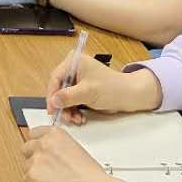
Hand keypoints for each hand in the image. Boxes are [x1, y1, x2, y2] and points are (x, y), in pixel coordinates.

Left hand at [22, 127, 135, 181]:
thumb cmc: (91, 176)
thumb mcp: (75, 149)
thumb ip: (57, 147)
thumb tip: (48, 153)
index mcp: (55, 134)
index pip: (33, 134)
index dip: (37, 145)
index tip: (39, 152)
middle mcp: (43, 143)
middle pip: (26, 149)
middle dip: (34, 159)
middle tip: (46, 171)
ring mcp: (36, 159)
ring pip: (26, 167)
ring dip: (35, 175)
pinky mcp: (32, 177)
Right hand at [43, 49, 162, 124]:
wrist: (130, 96)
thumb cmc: (112, 88)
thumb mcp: (88, 92)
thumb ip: (68, 96)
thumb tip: (53, 101)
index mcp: (74, 61)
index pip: (56, 77)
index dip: (51, 94)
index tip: (51, 109)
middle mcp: (74, 69)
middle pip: (59, 88)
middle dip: (62, 104)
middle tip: (64, 117)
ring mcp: (78, 80)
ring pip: (64, 97)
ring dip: (68, 110)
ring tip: (76, 119)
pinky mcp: (82, 90)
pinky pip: (72, 101)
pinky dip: (74, 111)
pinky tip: (80, 118)